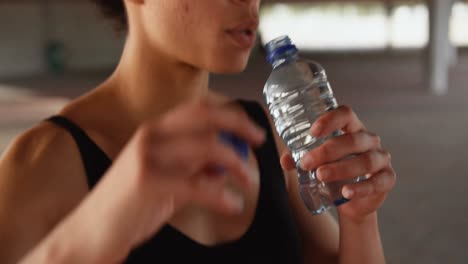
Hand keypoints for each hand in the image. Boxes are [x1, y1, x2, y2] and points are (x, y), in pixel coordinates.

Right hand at [87, 98, 265, 251]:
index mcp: (156, 131)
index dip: (230, 115)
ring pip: (206, 148)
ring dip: (235, 164)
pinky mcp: (147, 182)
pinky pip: (197, 185)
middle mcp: (151, 136)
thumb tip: (225, 164)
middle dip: (238, 126)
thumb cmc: (132, 202)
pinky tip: (232, 205)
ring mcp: (147, 156)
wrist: (93, 229)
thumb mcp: (166, 176)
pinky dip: (221, 196)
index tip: (252, 129)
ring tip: (248, 182)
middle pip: (205, 118)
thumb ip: (193, 166)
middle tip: (260, 141)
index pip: (199, 109)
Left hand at [280, 105, 395, 222]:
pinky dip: (361, 188)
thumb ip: (299, 158)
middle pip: (353, 140)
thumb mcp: (315, 162)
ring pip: (365, 161)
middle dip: (327, 151)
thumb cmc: (333, 171)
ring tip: (320, 176)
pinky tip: (346, 192)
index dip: (330, 120)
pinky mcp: (387, 179)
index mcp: (352, 128)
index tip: (312, 131)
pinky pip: (376, 182)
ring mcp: (381, 159)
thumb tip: (284, 160)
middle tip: (306, 163)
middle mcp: (369, 140)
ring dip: (341, 168)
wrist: (351, 200)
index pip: (345, 114)